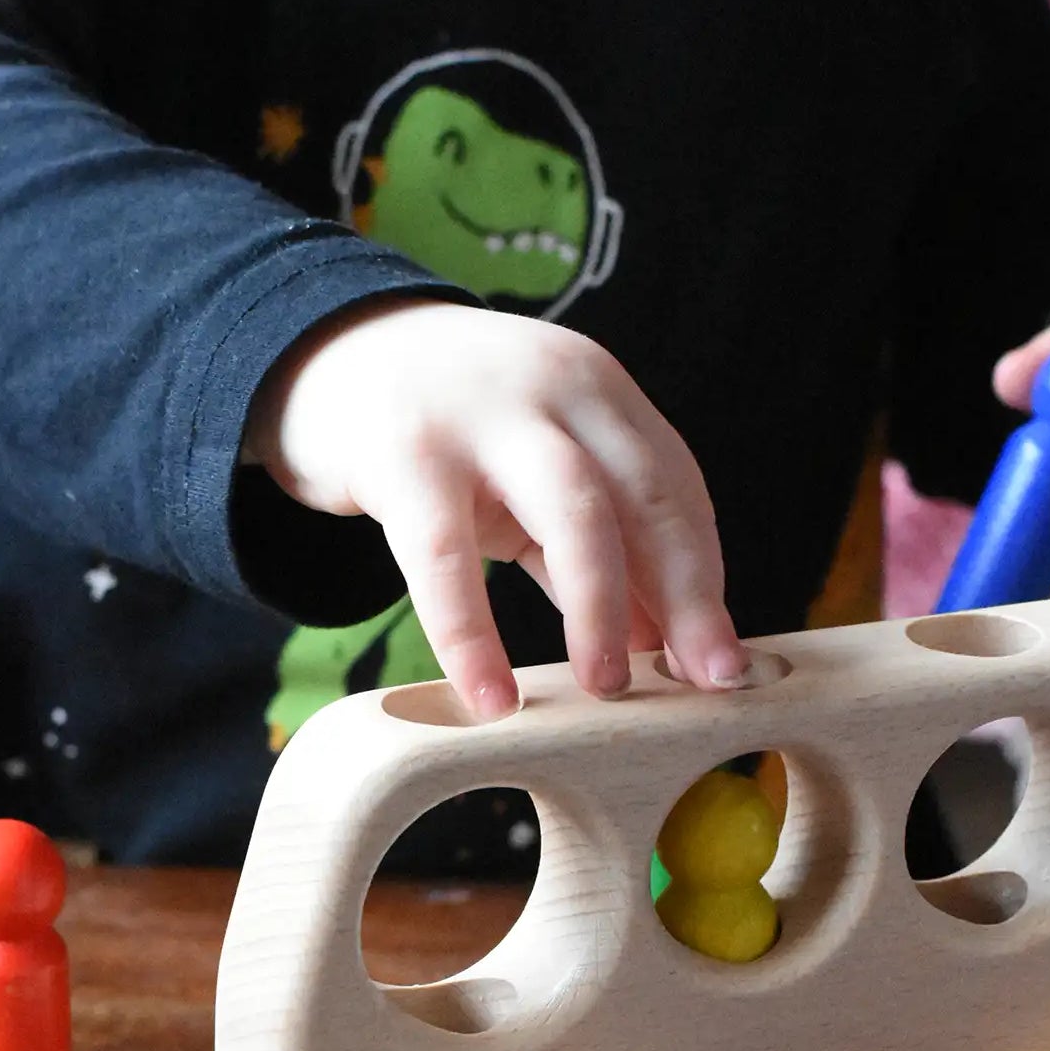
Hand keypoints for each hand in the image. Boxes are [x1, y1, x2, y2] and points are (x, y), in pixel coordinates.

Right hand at [244, 296, 748, 718]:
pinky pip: (446, 558)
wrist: (326, 353)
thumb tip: (667, 643)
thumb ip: (598, 547)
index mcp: (600, 391)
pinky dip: (472, 637)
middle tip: (701, 681)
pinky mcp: (402, 453)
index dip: (706, 580)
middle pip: (646, 497)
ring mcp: (481, 415)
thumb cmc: (453, 432)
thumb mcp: (535, 473)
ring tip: (608, 689)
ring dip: (601, 610)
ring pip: (574, 514)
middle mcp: (556, 388)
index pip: (676, 488)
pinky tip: (491, 697)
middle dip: (687, 596)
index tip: (724, 662)